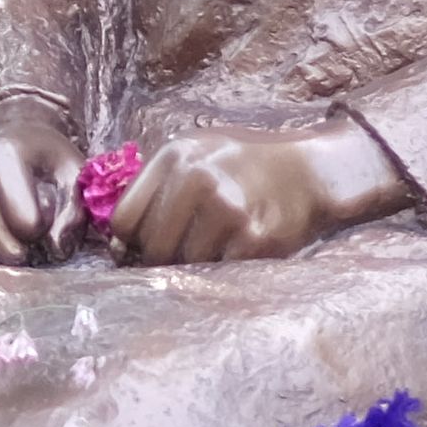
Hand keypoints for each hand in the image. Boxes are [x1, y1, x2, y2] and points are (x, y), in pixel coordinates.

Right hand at [0, 121, 73, 265]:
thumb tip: (55, 250)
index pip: (25, 221)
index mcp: (0, 151)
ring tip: (9, 239)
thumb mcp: (72, 177)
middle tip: (30, 241)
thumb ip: (73, 212)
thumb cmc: (43, 165)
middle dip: (21, 253)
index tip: (45, 216)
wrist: (7, 147)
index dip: (43, 230)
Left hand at [109, 122, 412, 269]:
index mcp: (175, 155)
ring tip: (214, 248)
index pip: (125, 221)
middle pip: (152, 249)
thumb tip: (117, 246)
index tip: (145, 246)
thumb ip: (154, 188)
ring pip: (185, 265)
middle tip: (181, 257)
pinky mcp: (255, 238)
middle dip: (161, 261)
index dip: (131, 242)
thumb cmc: (242, 165)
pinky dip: (222, 271)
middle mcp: (199, 178)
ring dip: (195, 266)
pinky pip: (218, 273)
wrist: (309, 170)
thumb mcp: (194, 154)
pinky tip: (235, 252)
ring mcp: (228, 210)